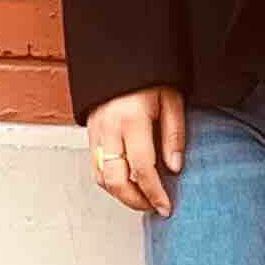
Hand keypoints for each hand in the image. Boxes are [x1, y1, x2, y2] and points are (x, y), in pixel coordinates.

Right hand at [86, 86, 184, 213]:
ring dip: (121, 195)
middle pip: (116, 180)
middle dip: (135, 201)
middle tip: (153, 207)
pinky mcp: (90, 133)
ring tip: (141, 198)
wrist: (121, 58)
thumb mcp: (172, 99)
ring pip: (101, 177)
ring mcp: (96, 132)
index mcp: (131, 119)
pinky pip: (95, 167)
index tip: (166, 207)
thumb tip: (175, 168)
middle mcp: (109, 128)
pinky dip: (109, 182)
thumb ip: (174, 134)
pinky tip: (126, 184)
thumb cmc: (149, 76)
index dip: (155, 193)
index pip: (142, 169)